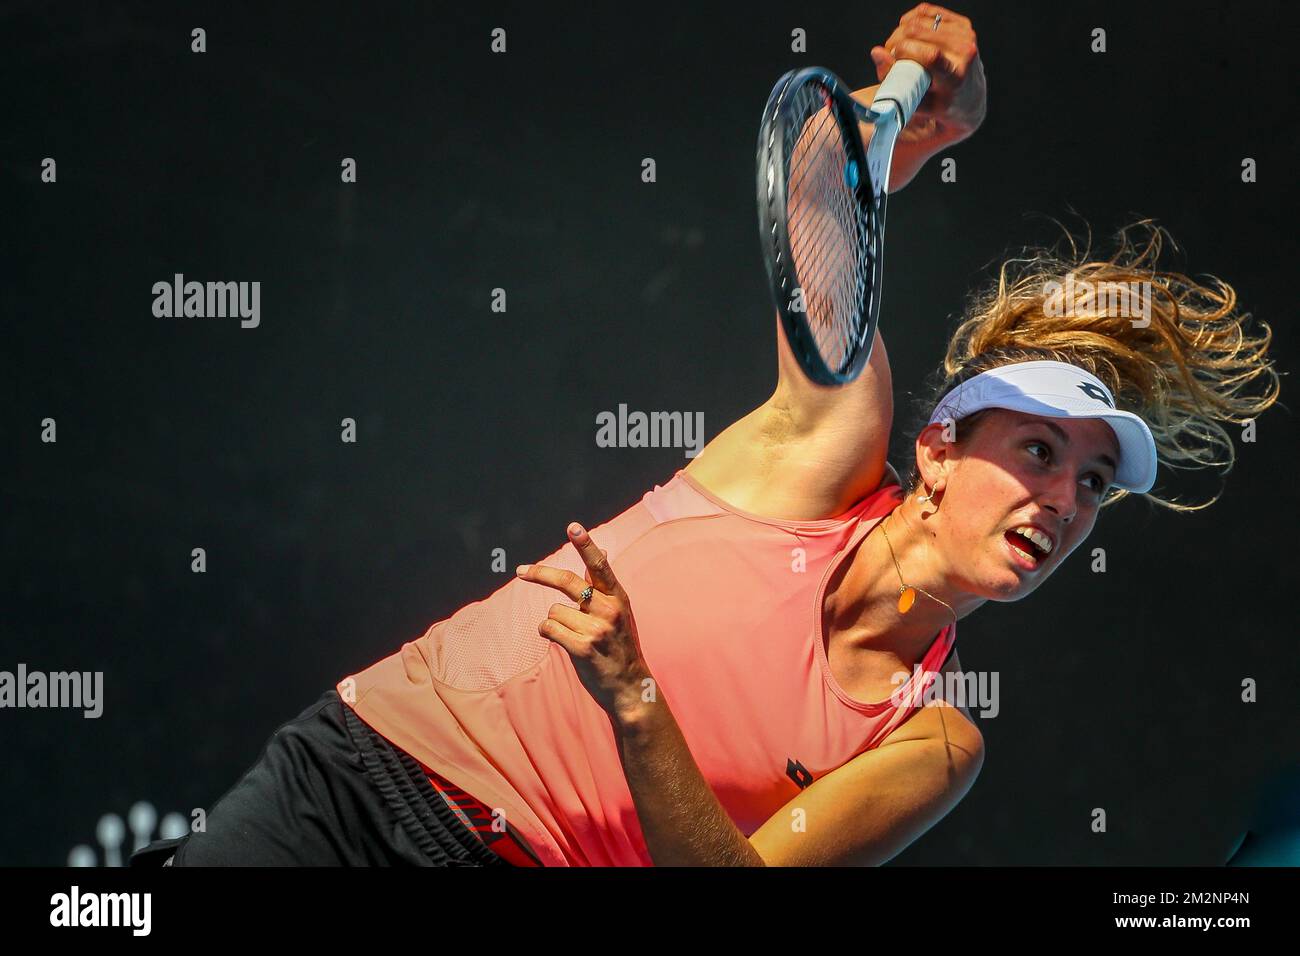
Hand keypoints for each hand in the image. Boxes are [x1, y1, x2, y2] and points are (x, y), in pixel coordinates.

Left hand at [516, 522, 652, 720]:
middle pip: (567, 581)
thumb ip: (604, 584)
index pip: (600, 565)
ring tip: (573, 636)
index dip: (586, 545)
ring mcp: (596, 630)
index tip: (573, 527)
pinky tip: (561, 641)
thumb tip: (602, 550)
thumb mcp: (620, 611)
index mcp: (618, 597)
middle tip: (520, 570)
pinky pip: (549, 629)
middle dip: (540, 574)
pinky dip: (548, 632)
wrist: (630, 686)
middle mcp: (609, 610)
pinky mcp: (582, 649)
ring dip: (555, 621)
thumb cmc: (621, 646)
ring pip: (554, 611)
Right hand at [871, 3, 985, 147]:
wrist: (970, 98)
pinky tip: (909, 35)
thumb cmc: (940, 104)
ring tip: (900, 49)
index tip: (893, 58)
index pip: (931, 55)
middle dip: (896, 41)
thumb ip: (894, 80)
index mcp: (955, 77)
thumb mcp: (916, 103)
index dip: (906, 51)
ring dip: (901, 32)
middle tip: (891, 56)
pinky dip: (911, 21)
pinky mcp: (962, 24)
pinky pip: (926, 11)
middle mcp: (964, 52)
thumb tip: (877, 52)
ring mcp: (965, 35)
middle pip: (917, 32)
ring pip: (918, 20)